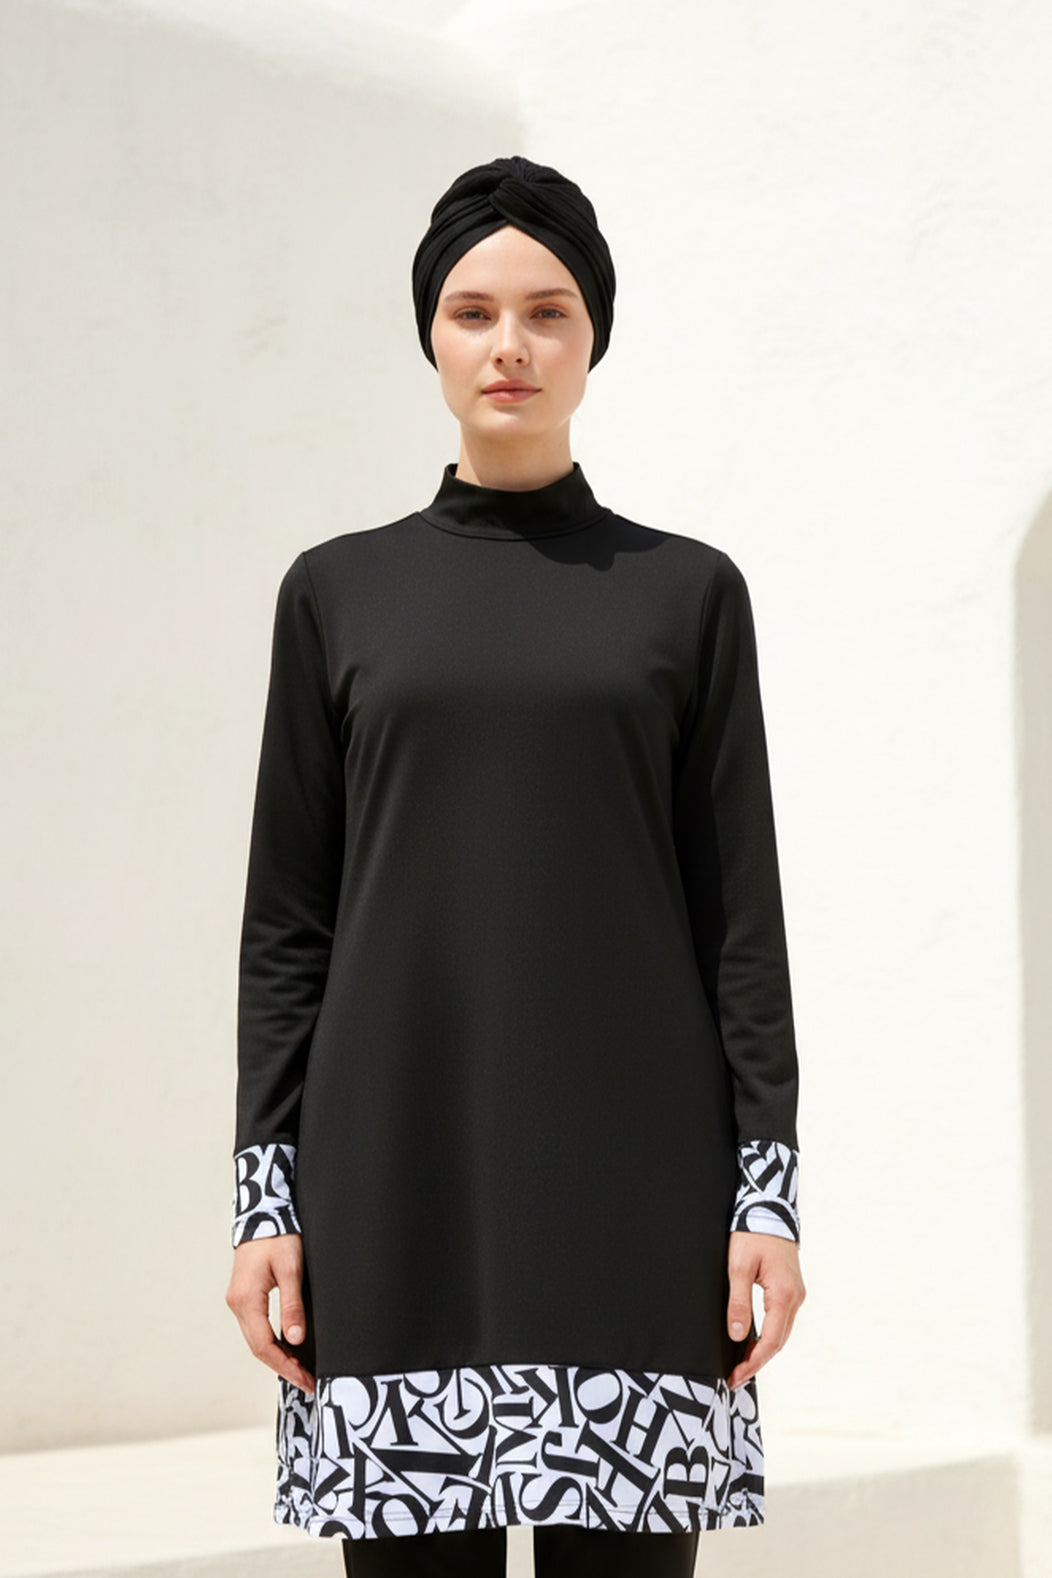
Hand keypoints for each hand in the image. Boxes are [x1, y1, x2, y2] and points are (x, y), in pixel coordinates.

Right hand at [225, 1233, 315, 1394]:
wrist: (263, 1214)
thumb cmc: (278, 1236)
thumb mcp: (290, 1269)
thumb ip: (292, 1304)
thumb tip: (295, 1339)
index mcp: (246, 1299)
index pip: (264, 1345)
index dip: (286, 1366)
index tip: (306, 1379)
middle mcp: (237, 1304)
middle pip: (258, 1347)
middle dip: (283, 1367)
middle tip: (309, 1382)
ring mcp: (238, 1301)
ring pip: (257, 1339)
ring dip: (278, 1357)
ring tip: (302, 1372)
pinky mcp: (245, 1297)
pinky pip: (257, 1328)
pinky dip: (272, 1343)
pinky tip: (289, 1349)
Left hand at [726, 1230, 804, 1389]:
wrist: (769, 1209)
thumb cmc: (751, 1234)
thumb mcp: (738, 1267)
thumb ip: (738, 1303)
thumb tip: (738, 1336)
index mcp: (784, 1295)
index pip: (770, 1341)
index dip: (753, 1363)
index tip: (735, 1377)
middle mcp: (795, 1298)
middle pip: (778, 1341)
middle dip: (757, 1362)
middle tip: (734, 1378)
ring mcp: (796, 1293)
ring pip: (781, 1332)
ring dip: (763, 1350)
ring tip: (741, 1365)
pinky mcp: (791, 1288)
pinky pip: (781, 1320)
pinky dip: (768, 1335)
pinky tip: (753, 1342)